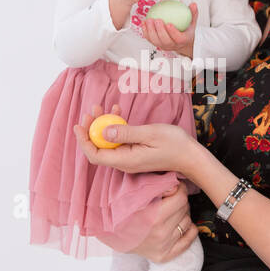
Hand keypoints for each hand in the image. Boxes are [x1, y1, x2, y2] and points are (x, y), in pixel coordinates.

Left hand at [73, 103, 197, 175]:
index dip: (84, 141)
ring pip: (108, 143)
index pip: (95, 155)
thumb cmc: (174, 144)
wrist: (190, 156)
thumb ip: (126, 133)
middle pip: (99, 148)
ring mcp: (129, 159)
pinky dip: (115, 127)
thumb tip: (104, 131)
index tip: (79, 125)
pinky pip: (119, 141)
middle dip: (91, 130)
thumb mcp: (149, 134)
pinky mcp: (134, 153)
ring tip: (101, 108)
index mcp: (126, 160)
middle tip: (91, 111)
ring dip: (102, 126)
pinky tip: (117, 112)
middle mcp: (124, 163)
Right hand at [128, 181, 199, 263]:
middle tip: (167, 199)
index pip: (181, 197)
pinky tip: (177, 224)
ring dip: (180, 214)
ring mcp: (162, 247)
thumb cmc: (121, 208)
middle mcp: (160, 234)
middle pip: (185, 208)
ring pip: (187, 222)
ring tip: (166, 211)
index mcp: (154, 217)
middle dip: (178, 200)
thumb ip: (157, 185)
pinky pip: (188, 240)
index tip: (172, 187)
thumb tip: (177, 186)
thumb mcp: (134, 191)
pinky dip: (187, 230)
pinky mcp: (163, 256)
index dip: (178, 188)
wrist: (108, 231)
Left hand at [141, 1, 197, 59]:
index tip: (169, 24)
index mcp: (183, 40)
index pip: (179, 38)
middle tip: (157, 20)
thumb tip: (193, 4)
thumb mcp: (192, 21)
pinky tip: (143, 22)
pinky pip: (149, 39)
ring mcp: (164, 46)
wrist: (181, 40)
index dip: (173, 32)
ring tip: (149, 20)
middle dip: (160, 31)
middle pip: (165, 41)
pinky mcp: (156, 44)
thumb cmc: (186, 30)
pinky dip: (145, 31)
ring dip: (150, 31)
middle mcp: (173, 45)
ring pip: (156, 41)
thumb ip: (193, 13)